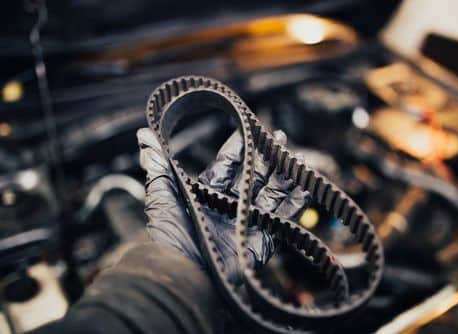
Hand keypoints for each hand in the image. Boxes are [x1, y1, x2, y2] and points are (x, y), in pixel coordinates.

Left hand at [137, 127, 309, 282]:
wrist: (184, 275)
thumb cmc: (170, 238)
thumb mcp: (162, 197)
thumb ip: (158, 165)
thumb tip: (145, 134)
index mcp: (206, 194)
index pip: (226, 164)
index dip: (238, 147)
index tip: (248, 127)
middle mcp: (228, 205)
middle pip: (252, 175)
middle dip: (266, 156)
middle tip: (278, 137)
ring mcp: (247, 221)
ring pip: (271, 192)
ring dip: (283, 175)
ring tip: (295, 157)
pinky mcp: (262, 238)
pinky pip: (283, 217)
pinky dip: (295, 202)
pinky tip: (305, 185)